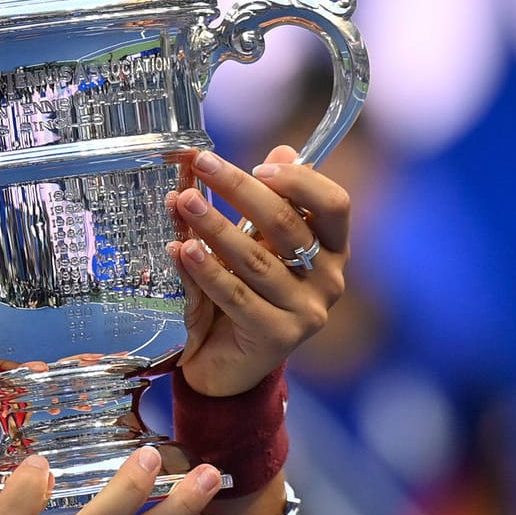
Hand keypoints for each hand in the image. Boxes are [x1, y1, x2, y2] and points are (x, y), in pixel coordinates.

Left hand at [167, 144, 350, 396]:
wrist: (227, 365)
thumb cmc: (242, 292)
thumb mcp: (253, 243)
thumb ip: (262, 203)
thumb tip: (281, 149)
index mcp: (332, 249)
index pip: (334, 204)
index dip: (300, 180)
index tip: (257, 164)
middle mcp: (329, 280)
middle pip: (286, 224)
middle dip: (239, 190)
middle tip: (201, 165)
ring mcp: (307, 312)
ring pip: (256, 260)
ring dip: (214, 226)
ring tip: (183, 201)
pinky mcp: (278, 337)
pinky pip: (236, 296)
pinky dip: (206, 270)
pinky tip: (182, 249)